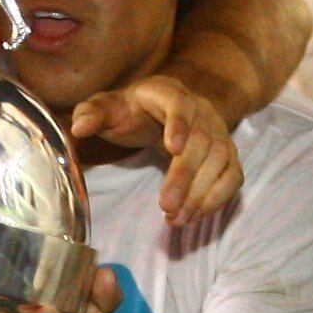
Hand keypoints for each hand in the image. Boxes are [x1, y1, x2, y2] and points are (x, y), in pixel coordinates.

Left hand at [69, 75, 242, 223]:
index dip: (179, 123)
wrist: (161, 111)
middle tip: (167, 207)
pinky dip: (217, 199)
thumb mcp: (108, 107)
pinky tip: (193, 216)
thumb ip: (93, 113)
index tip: (172, 148)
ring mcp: (219, 132)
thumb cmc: (130, 111)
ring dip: (201, 194)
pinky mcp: (227, 155)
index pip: (180, 104)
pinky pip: (232, 177)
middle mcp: (201, 110)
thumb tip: (79, 127)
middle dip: (186, 176)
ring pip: (221, 161)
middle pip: (202, 141)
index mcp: (169, 93)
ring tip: (176, 219)